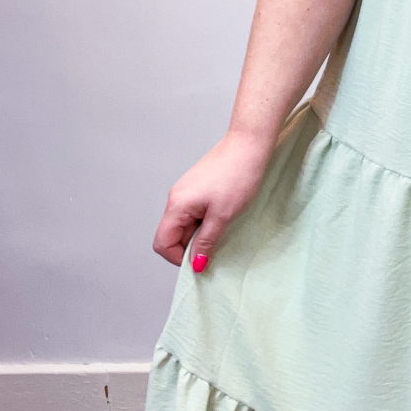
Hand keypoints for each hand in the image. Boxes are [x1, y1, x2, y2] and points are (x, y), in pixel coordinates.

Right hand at [152, 129, 273, 268]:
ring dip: (200, 233)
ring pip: (184, 224)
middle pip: (172, 235)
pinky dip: (205, 221)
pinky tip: (223, 216)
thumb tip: (195, 264)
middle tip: (217, 245)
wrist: (248, 145)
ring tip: (223, 227)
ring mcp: (185, 192)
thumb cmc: (237, 176)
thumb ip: (206, 242)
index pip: (162, 243)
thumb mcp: (223, 216)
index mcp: (176, 206)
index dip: (178, 258)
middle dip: (191, 246)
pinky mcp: (196, 187)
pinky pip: (193, 213)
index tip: (201, 260)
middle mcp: (176, 198)